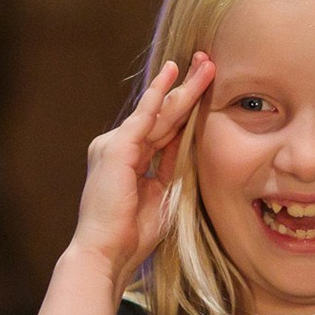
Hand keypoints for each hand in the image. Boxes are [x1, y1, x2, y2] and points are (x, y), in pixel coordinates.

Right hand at [71, 52, 216, 277]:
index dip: (186, 107)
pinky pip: (144, 117)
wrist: (107, 253)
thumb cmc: (133, 234)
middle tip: (208, 62)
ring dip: (183, 87)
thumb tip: (190, 140)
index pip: (164, 127)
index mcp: (129, 158)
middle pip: (162, 112)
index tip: (206, 87)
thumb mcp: (162, 193)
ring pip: (158, 111)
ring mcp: (115, 144)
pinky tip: (173, 74)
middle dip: (187, 87)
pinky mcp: (116, 148)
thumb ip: (172, 165)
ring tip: (205, 64)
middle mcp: (119, 145)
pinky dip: (159, 95)